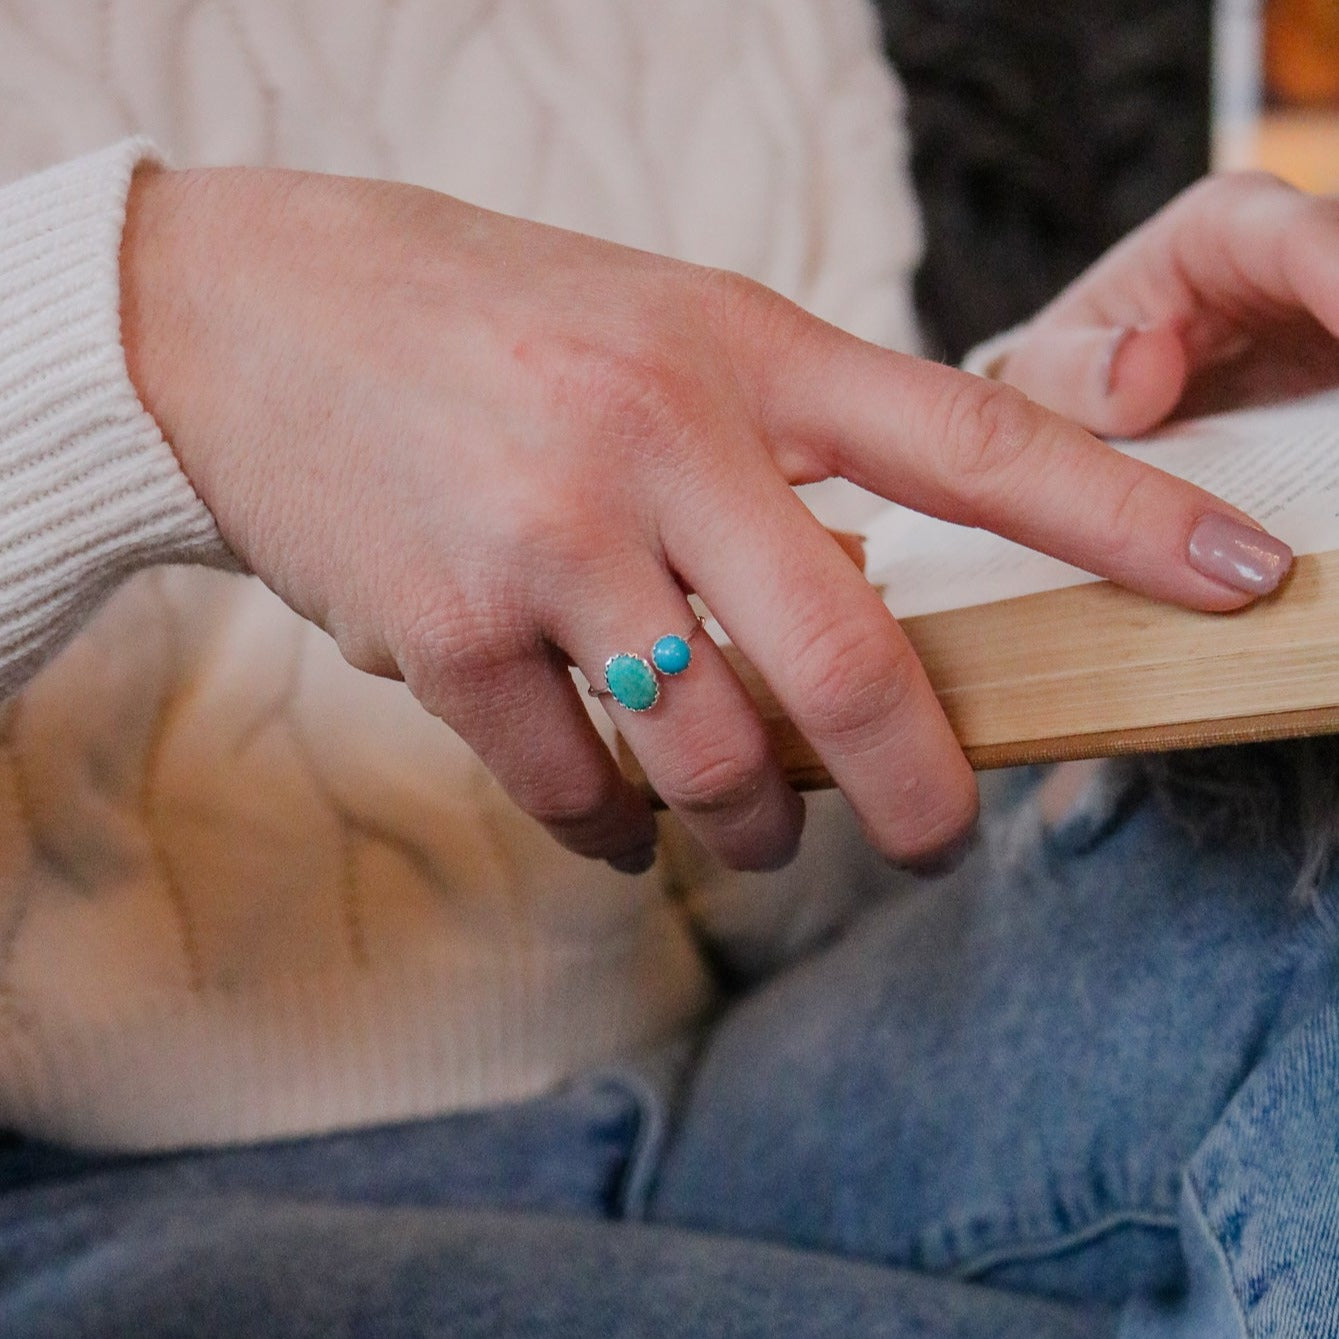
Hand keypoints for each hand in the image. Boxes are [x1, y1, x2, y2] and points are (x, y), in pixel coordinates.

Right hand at [119, 166, 1289, 872]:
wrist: (248, 317)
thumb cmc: (477, 324)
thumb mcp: (655, 334)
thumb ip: (771, 459)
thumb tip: (859, 612)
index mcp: (739, 347)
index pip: (974, 440)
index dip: (1123, 519)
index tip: (1237, 579)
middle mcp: (653, 441)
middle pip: (849, 665)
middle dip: (915, 792)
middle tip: (934, 839)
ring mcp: (543, 541)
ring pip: (708, 758)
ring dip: (744, 822)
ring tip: (742, 818)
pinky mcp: (444, 633)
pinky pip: (573, 793)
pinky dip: (612, 831)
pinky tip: (614, 815)